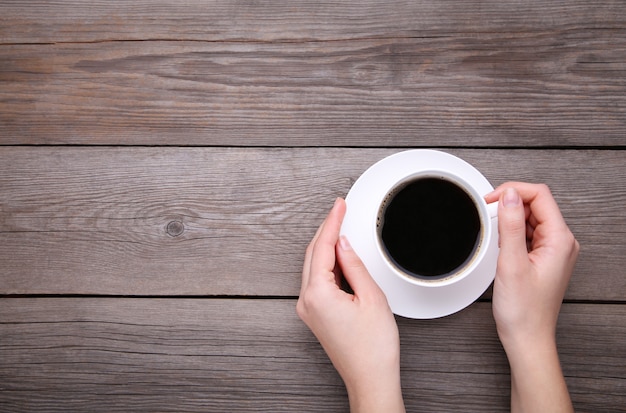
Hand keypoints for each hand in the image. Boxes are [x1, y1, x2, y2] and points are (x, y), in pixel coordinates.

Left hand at [297, 198, 404, 412]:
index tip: (339, 205)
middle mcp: (306, 301)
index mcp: (318, 294)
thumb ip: (354, 265)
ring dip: (326, 245)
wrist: (370, 378)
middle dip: (326, 229)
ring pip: (313, 266)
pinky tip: (338, 255)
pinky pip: (317, 280)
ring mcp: (308, 309)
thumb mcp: (371, 297)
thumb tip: (344, 243)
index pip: (322, 247)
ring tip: (341, 226)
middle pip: (312, 254)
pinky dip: (327, 263)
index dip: (332, 222)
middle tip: (339, 209)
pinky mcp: (314, 314)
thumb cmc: (373, 348)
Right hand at [485, 183, 578, 412]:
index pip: (540, 196)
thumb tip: (509, 195)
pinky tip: (501, 244)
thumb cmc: (522, 310)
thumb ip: (511, 225)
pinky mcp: (544, 258)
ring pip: (531, 218)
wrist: (526, 337)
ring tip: (494, 232)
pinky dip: (512, 232)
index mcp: (560, 240)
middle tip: (488, 214)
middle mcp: (562, 243)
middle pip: (536, 204)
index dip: (513, 191)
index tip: (491, 199)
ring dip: (510, 218)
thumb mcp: (511, 262)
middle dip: (510, 203)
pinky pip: (529, 233)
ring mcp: (554, 251)